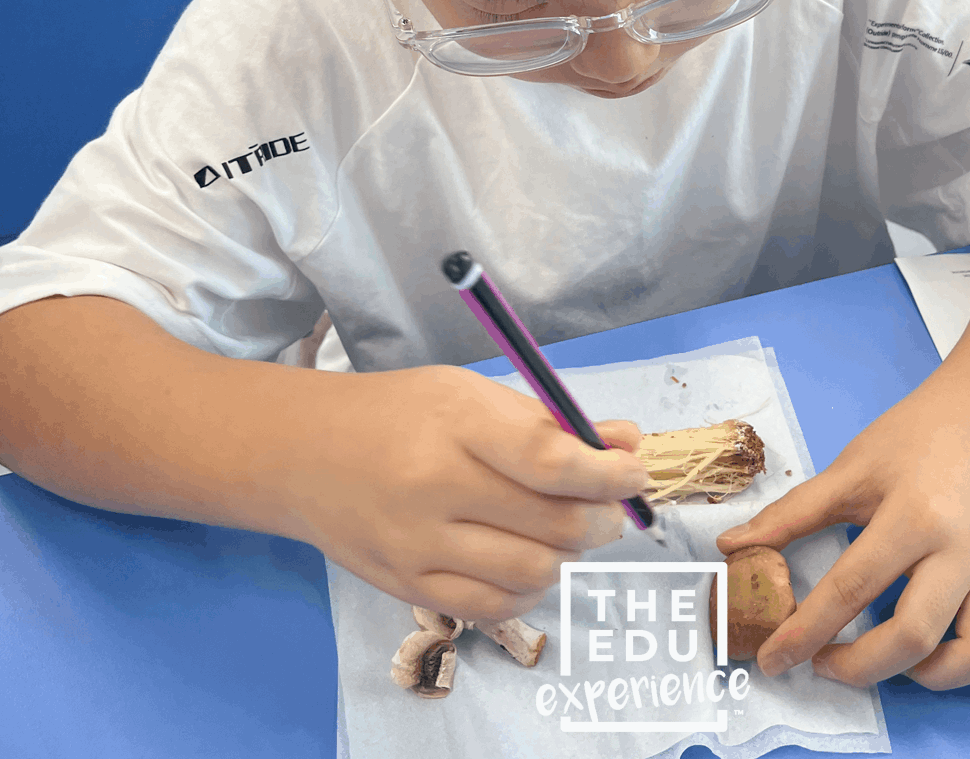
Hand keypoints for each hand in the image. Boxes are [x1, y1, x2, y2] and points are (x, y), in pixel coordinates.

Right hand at [286, 364, 647, 621]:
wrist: (304, 454)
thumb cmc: (399, 413)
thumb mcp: (470, 394)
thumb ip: (548, 421)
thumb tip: (627, 443)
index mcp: (455, 425)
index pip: (549, 459)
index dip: (607, 472)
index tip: (634, 470)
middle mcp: (433, 489)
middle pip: (553, 523)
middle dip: (603, 517)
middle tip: (611, 504)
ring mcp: (418, 546)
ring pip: (534, 572)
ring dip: (572, 554)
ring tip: (571, 529)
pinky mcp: (407, 588)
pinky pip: (495, 606)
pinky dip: (531, 587)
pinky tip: (532, 560)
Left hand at [714, 381, 969, 688]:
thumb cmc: (911, 439)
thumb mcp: (847, 469)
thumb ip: (791, 514)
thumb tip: (733, 546)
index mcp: (913, 516)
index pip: (852, 588)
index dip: (806, 629)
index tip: (774, 657)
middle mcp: (960, 549)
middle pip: (916, 635)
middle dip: (861, 666)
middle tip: (824, 663)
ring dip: (935, 675)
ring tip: (894, 659)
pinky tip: (958, 653)